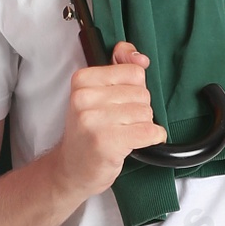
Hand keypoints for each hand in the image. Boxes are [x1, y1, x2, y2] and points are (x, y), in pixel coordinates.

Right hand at [53, 41, 163, 198]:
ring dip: (141, 126)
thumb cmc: (89, 132)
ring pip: (146, 113)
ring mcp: (94, 120)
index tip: (117, 103)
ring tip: (121, 134)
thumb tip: (139, 57)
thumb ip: (119, 68)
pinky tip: (137, 143)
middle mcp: (84, 98)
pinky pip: (148, 132)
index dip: (133, 90)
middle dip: (138, 110)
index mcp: (82, 80)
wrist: (72, 168)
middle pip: (142, 93)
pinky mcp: (106, 142)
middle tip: (118, 123)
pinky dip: (152, 137)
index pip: (133, 72)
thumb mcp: (98, 94)